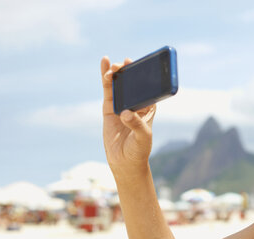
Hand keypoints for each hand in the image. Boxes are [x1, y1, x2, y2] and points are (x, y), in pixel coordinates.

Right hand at [100, 56, 155, 175]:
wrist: (125, 161)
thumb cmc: (139, 150)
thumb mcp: (142, 138)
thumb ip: (136, 125)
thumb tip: (126, 113)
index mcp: (149, 106)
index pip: (148, 87)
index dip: (145, 74)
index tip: (140, 64)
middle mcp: (136, 102)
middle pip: (133, 82)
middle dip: (128, 71)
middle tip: (124, 65)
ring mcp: (122, 103)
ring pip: (120, 83)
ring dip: (116, 72)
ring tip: (112, 66)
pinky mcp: (110, 107)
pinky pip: (108, 89)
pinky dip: (106, 76)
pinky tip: (104, 61)